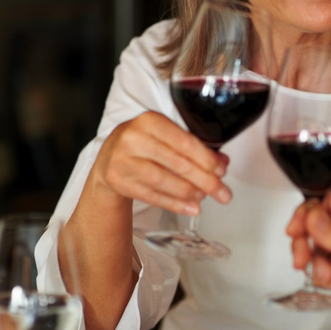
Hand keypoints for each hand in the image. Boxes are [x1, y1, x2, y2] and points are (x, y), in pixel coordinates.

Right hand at [91, 111, 231, 215]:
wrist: (108, 159)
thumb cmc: (144, 145)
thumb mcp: (166, 138)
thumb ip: (194, 148)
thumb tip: (222, 163)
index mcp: (150, 121)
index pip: (184, 142)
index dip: (206, 159)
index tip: (221, 171)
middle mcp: (134, 138)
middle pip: (177, 163)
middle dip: (205, 180)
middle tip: (222, 192)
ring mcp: (122, 160)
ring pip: (163, 180)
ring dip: (188, 192)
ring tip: (204, 198)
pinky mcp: (118, 180)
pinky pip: (151, 195)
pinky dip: (174, 204)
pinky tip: (190, 208)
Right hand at [287, 192, 330, 329]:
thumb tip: (313, 219)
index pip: (328, 201)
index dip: (309, 214)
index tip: (297, 230)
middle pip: (315, 223)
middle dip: (305, 240)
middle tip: (302, 257)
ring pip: (314, 246)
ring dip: (315, 262)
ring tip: (328, 275)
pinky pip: (320, 266)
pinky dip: (322, 275)